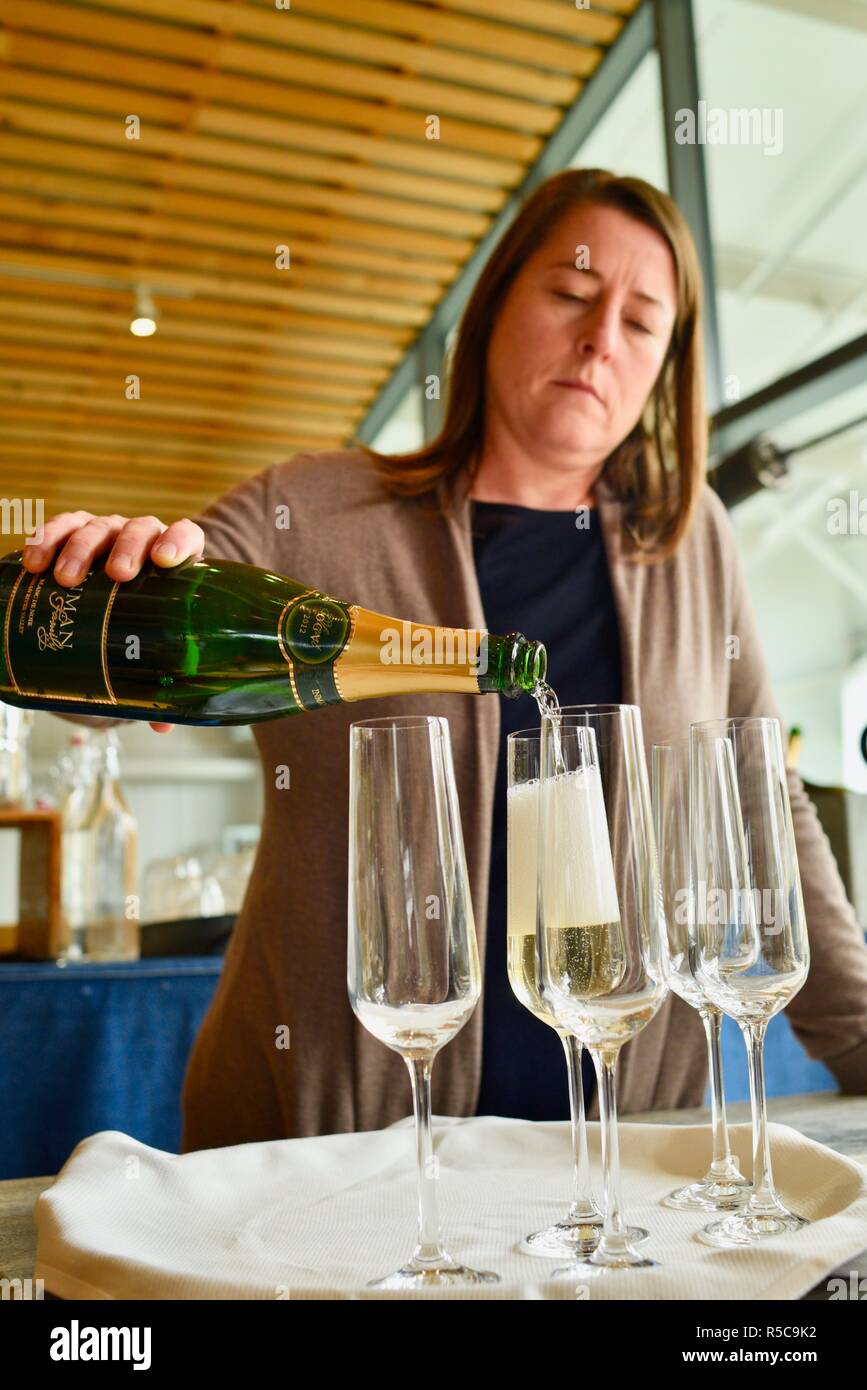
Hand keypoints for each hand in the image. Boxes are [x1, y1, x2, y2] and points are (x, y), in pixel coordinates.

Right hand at [23, 511, 205, 733]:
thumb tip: (161, 724)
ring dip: (79, 548)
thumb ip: (161, 680)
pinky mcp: (75, 531)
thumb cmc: (146, 622)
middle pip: (138, 530)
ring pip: (96, 527)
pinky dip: (46, 537)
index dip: (179, 542)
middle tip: (116, 576)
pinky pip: (61, 525)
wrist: (119, 599)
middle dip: (126, 549)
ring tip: (63, 578)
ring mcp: (108, 532)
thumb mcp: (156, 646)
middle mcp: (143, 540)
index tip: (166, 561)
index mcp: (176, 560)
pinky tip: (33, 560)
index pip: (186, 537)